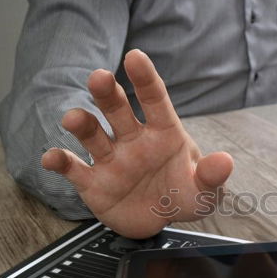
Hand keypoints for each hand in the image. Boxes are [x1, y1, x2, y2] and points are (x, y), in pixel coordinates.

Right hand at [41, 49, 232, 238]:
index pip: (154, 100)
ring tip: (73, 119)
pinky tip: (51, 158)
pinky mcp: (92, 182)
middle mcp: (133, 139)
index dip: (145, 79)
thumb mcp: (205, 192)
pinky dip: (60, 162)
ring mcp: (110, 158)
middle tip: (99, 78)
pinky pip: (73, 168)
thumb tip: (225, 162)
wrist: (160, 221)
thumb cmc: (183, 195)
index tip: (135, 57)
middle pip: (117, 110)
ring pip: (92, 134)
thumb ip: (212, 177)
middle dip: (107, 94)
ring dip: (81, 124)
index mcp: (163, 133)